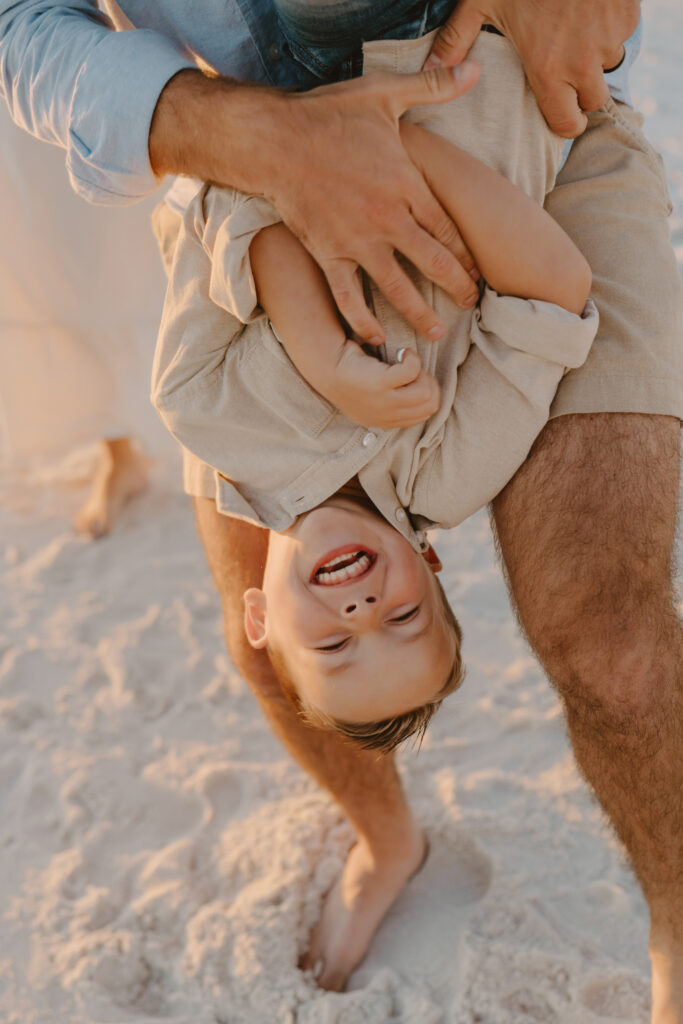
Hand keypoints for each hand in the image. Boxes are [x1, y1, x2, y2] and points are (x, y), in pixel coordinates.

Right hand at [150, 63, 480, 342]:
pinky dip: (362, 320)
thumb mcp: (385, 95)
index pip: (448, 228)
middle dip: (457, 287)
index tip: (482, 269)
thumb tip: (473, 68)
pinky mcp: (328, 255)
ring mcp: (357, 242)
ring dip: (419, 314)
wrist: (275, 140)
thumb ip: (434, 86)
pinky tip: (377, 338)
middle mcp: (387, 219)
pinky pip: (348, 297)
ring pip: (397, 287)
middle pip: (433, 263)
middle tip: (472, 304)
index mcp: (406, 185)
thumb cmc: (330, 116)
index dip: (468, 253)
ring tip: (437, 334)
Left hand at [318, 343, 439, 429]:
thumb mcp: (373, 396)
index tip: (416, 379)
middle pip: (430, 405)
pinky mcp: (379, 384)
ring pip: (425, 392)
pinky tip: (402, 353)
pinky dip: (412, 358)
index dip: (428, 394)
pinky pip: (412, 372)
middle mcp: (385, 416)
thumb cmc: (351, 373)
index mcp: (385, 421)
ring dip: (422, 373)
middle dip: (429, 384)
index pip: (424, 416)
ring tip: (407, 362)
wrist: (326, 363)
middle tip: (414, 369)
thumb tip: (425, 390)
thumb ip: (395, 401)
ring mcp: (383, 402)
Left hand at [425, 0, 640, 136]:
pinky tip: (590, 9)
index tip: (560, 113)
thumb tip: (429, 72)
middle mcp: (584, 62)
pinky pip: (622, 34)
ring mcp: (611, 39)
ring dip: (594, 56)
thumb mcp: (482, 1)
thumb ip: (456, 41)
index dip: (564, 122)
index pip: (568, 124)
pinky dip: (609, 27)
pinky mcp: (629, 17)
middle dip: (582, 94)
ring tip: (574, 32)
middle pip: (593, 102)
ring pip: (608, 65)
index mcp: (549, 68)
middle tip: (566, 73)